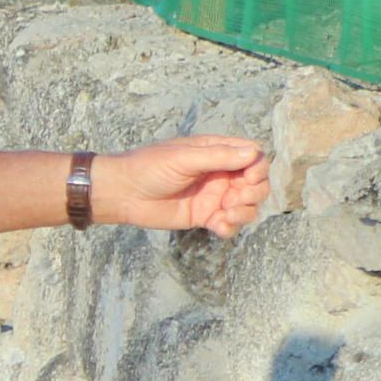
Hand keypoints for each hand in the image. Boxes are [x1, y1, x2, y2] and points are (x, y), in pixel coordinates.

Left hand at [99, 135, 269, 235]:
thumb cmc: (149, 167)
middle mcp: (220, 174)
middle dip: (254, 192)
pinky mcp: (204, 216)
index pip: (253, 157)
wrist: (121, 193)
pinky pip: (228, 223)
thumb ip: (218, 156)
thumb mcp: (184, 158)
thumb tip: (253, 154)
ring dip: (245, 212)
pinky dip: (230, 227)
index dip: (258, 167)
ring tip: (224, 214)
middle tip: (234, 198)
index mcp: (216, 153)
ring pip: (247, 205)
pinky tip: (218, 227)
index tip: (249, 177)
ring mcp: (214, 196)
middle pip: (257, 183)